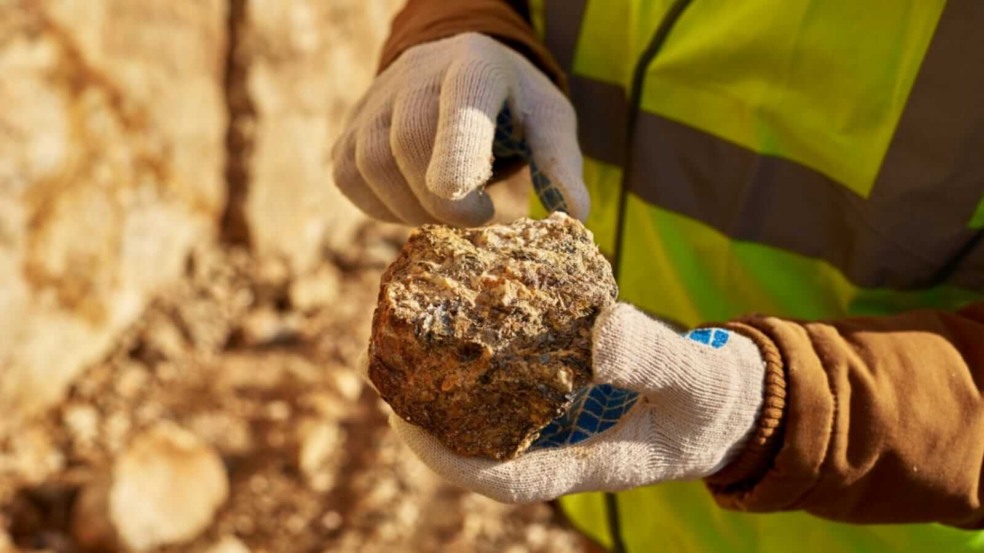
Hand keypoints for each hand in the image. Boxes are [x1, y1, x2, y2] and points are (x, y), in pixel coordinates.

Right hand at [331, 32, 588, 226]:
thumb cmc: (513, 107)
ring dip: (412, 209)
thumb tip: (577, 215)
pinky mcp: (349, 128)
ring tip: (449, 211)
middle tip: (479, 218)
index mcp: (477, 65)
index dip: (456, 151)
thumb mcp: (549, 123)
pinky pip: (349, 178)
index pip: (461, 104)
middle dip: (443, 203)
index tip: (463, 198)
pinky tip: (415, 203)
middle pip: (409, 142)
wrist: (456, 74)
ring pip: (371, 164)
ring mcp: (375, 98)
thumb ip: (560, 164)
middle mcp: (418, 72)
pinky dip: (382, 207)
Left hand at [390, 304, 766, 502]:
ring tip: (412, 343)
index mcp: (589, 463)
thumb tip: (599, 333)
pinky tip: (472, 317)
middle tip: (389, 374)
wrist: (733, 400)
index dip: (451, 460)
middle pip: (483, 447)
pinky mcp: (571, 392)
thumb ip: (655, 358)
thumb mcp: (697, 379)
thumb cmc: (716, 401)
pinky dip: (492, 356)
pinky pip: (520, 381)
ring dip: (452, 387)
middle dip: (431, 420)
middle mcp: (566, 446)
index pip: (506, 478)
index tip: (405, 426)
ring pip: (495, 415)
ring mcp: (566, 422)